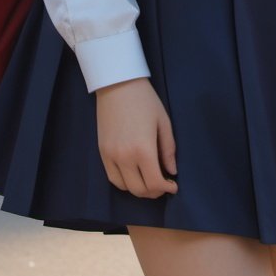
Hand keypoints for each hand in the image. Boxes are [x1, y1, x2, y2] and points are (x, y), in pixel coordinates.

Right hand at [96, 77, 177, 198]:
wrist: (117, 84)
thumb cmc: (145, 100)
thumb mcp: (163, 122)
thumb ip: (168, 149)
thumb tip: (171, 172)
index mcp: (143, 149)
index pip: (154, 183)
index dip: (166, 189)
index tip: (173, 185)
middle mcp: (125, 157)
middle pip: (140, 189)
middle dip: (154, 192)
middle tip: (163, 184)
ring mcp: (111, 155)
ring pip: (125, 187)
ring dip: (139, 189)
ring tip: (148, 180)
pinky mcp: (102, 152)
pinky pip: (112, 177)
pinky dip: (124, 183)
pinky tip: (133, 175)